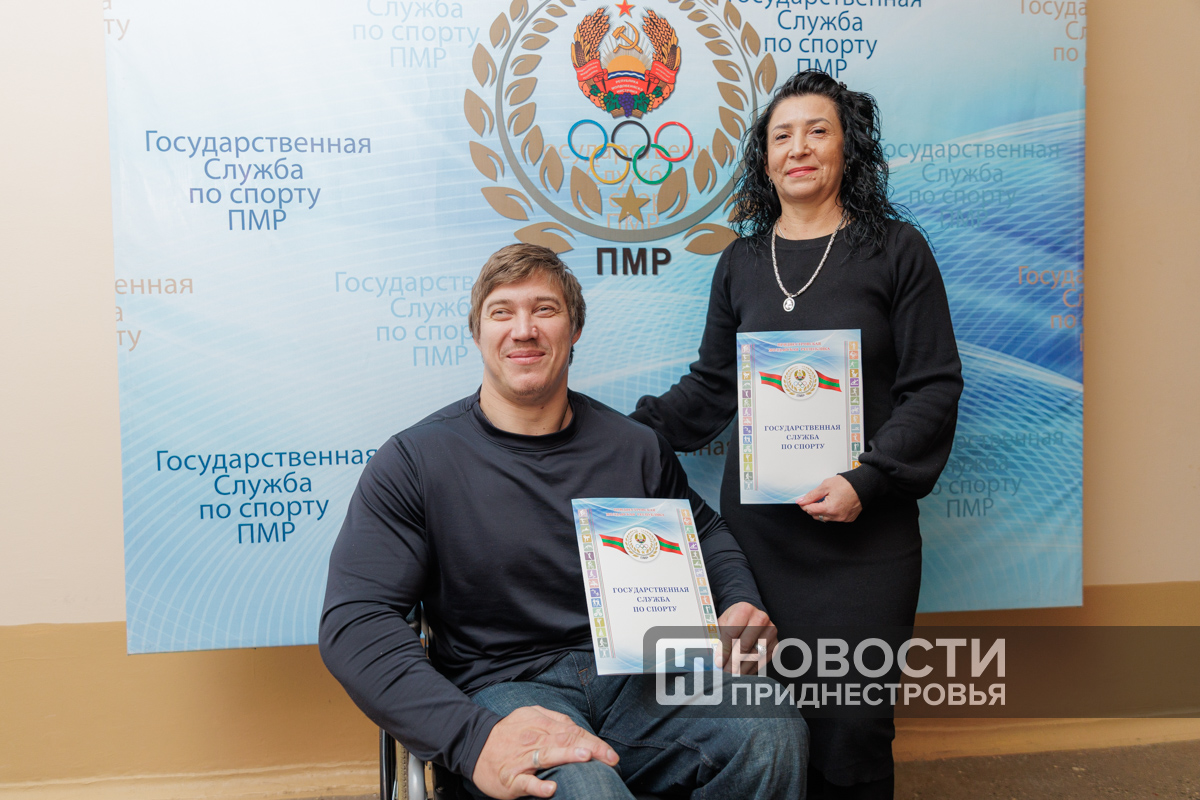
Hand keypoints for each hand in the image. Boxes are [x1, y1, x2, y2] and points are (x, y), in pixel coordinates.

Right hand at [471, 705, 618, 798]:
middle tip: (609, 757)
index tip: (610, 754)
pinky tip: (550, 789)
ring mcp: (522, 759)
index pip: (572, 731)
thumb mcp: (529, 717)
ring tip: (585, 757)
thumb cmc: (507, 735)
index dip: (593, 742)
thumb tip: (577, 728)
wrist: (473, 746)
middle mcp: (533, 739)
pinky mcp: (511, 778)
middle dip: (590, 749)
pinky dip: (538, 786)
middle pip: (565, 740)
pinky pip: (526, 782)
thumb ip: (553, 720)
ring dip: (567, 755)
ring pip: (548, 756)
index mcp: (540, 724)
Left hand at [715, 601, 777, 674]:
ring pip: (755, 655)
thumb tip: (716, 660)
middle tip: (725, 672)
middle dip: (733, 661)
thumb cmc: (732, 622)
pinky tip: (742, 674)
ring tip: (731, 675)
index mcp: (744, 609)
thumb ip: (717, 638)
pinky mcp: (775, 643)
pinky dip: (751, 669)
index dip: (724, 649)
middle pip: (745, 645)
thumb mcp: (722, 624)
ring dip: (742, 668)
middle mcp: (760, 618)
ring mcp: (770, 631)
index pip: (732, 632)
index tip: (718, 662)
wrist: (749, 617)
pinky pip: (763, 660)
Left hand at [797, 475, 861, 522]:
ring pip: (825, 518)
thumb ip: (812, 495)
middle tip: (814, 499)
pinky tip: (833, 503)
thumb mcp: (825, 486)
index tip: (803, 500)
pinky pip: (835, 518)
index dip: (805, 504)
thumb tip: (801, 501)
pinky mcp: (848, 518)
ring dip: (822, 511)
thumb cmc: (847, 483)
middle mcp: (837, 516)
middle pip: (816, 516)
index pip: (810, 510)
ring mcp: (843, 519)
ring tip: (825, 500)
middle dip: (812, 508)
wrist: (863, 484)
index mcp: (830, 508)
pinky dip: (831, 512)